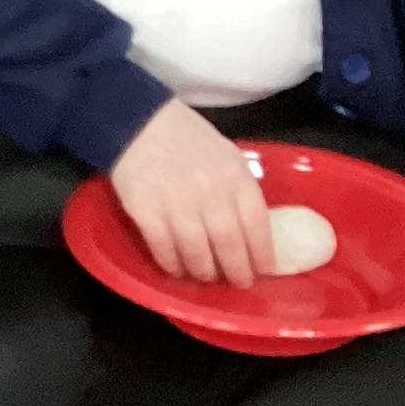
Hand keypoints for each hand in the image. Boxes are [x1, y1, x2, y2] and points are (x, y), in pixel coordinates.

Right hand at [111, 100, 273, 284]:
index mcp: (236, 178)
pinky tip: (177, 269)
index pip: (258, 225)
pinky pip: (164, 249)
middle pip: (230, 245)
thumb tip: (250, 229)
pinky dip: (172, 264)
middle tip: (238, 283)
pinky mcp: (147, 212)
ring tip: (206, 277)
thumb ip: (239, 189)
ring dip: (204, 271)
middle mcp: (211, 193)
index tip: (264, 270)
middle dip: (237, 271)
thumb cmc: (188, 140)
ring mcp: (177, 204)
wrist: (139, 123)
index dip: (262, 254)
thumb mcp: (227, 157)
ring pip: (197, 253)